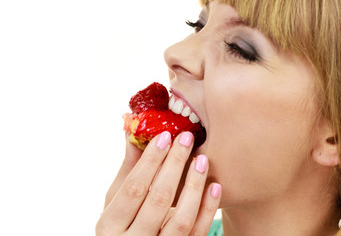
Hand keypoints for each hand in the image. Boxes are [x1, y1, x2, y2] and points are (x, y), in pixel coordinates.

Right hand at [96, 131, 221, 235]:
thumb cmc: (121, 224)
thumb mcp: (114, 202)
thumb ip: (127, 171)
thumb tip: (133, 132)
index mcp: (109, 226)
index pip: (133, 188)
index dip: (150, 161)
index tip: (165, 136)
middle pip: (158, 199)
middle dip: (174, 165)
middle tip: (187, 138)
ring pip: (181, 219)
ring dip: (194, 186)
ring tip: (202, 159)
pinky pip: (198, 233)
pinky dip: (208, 209)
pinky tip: (214, 185)